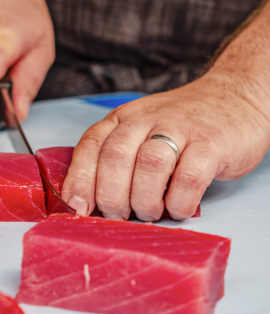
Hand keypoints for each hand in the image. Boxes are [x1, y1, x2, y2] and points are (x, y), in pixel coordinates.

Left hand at [61, 72, 269, 220]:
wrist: (237, 98)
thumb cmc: (181, 128)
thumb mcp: (140, 133)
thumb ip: (114, 160)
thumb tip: (86, 204)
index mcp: (122, 119)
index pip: (90, 146)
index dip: (80, 179)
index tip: (77, 207)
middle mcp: (146, 119)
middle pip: (115, 157)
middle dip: (111, 196)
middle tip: (118, 216)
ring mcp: (180, 128)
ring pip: (149, 165)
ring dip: (143, 200)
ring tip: (149, 213)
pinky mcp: (211, 143)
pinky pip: (189, 177)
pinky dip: (178, 201)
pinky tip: (177, 208)